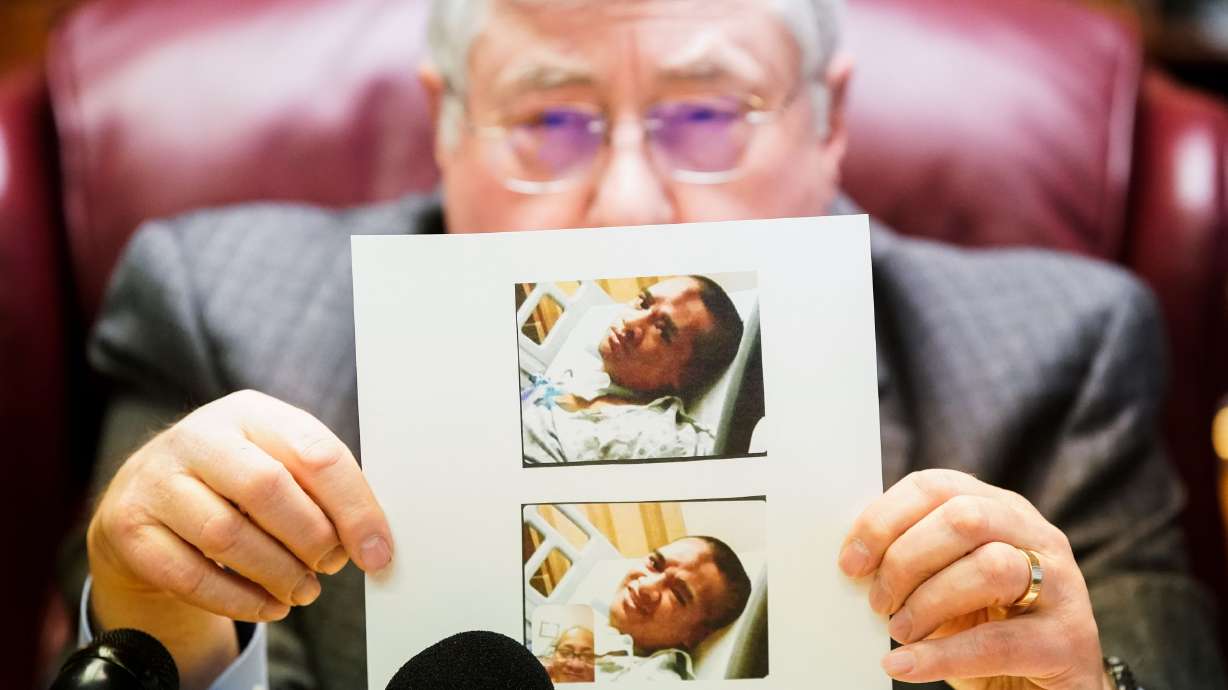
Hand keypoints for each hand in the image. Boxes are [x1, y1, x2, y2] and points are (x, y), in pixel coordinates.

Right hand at [87, 390, 392, 689]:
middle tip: (330, 566)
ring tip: (303, 590)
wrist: (149, 495)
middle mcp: (199, 436)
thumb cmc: (236, 481)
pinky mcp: (129, 525)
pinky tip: (268, 605)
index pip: (315, 454)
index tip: (377, 552)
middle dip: (311, 538)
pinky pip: (190, 574)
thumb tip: (374, 543)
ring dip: (278, 574)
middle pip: (267, 488)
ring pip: (226, 534)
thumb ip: (323, 489)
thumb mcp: (278, 463)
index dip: (354, 508)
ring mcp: (157, 479)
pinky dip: (239, 599)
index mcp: (252, 413)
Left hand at [839, 470, 1110, 689]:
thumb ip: (914, 561)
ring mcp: (1061, 586)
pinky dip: (942, 655)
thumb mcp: (947, 586)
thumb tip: (854, 558)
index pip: (937, 486)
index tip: (852, 560)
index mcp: (1000, 510)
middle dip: (906, 559)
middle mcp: (1037, 536)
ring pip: (990, 568)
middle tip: (877, 601)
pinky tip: (906, 664)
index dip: (885, 518)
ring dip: (928, 602)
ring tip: (899, 631)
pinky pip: (999, 641)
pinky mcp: (1067, 640)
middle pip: (964, 518)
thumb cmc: (987, 630)